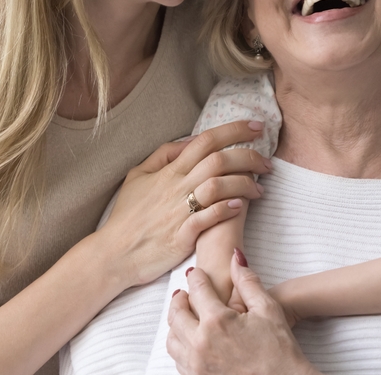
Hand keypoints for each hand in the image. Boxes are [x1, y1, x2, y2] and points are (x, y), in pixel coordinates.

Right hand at [96, 121, 271, 287]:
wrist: (113, 254)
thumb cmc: (127, 216)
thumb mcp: (137, 176)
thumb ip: (163, 154)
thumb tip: (191, 141)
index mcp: (169, 171)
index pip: (206, 141)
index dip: (234, 130)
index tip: (258, 127)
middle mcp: (176, 186)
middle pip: (218, 160)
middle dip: (249, 157)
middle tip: (267, 163)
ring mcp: (178, 211)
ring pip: (218, 186)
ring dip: (244, 184)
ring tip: (260, 189)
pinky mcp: (181, 236)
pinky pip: (207, 217)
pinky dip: (227, 209)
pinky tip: (241, 207)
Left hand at [168, 252, 318, 374]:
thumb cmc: (279, 350)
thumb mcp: (268, 309)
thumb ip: (248, 282)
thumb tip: (236, 258)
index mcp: (218, 322)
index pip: (198, 290)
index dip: (196, 277)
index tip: (196, 273)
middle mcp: (200, 344)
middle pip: (176, 314)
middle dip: (179, 299)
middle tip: (185, 293)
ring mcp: (196, 365)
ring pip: (172, 339)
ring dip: (175, 323)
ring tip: (185, 316)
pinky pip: (178, 360)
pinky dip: (180, 346)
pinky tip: (191, 340)